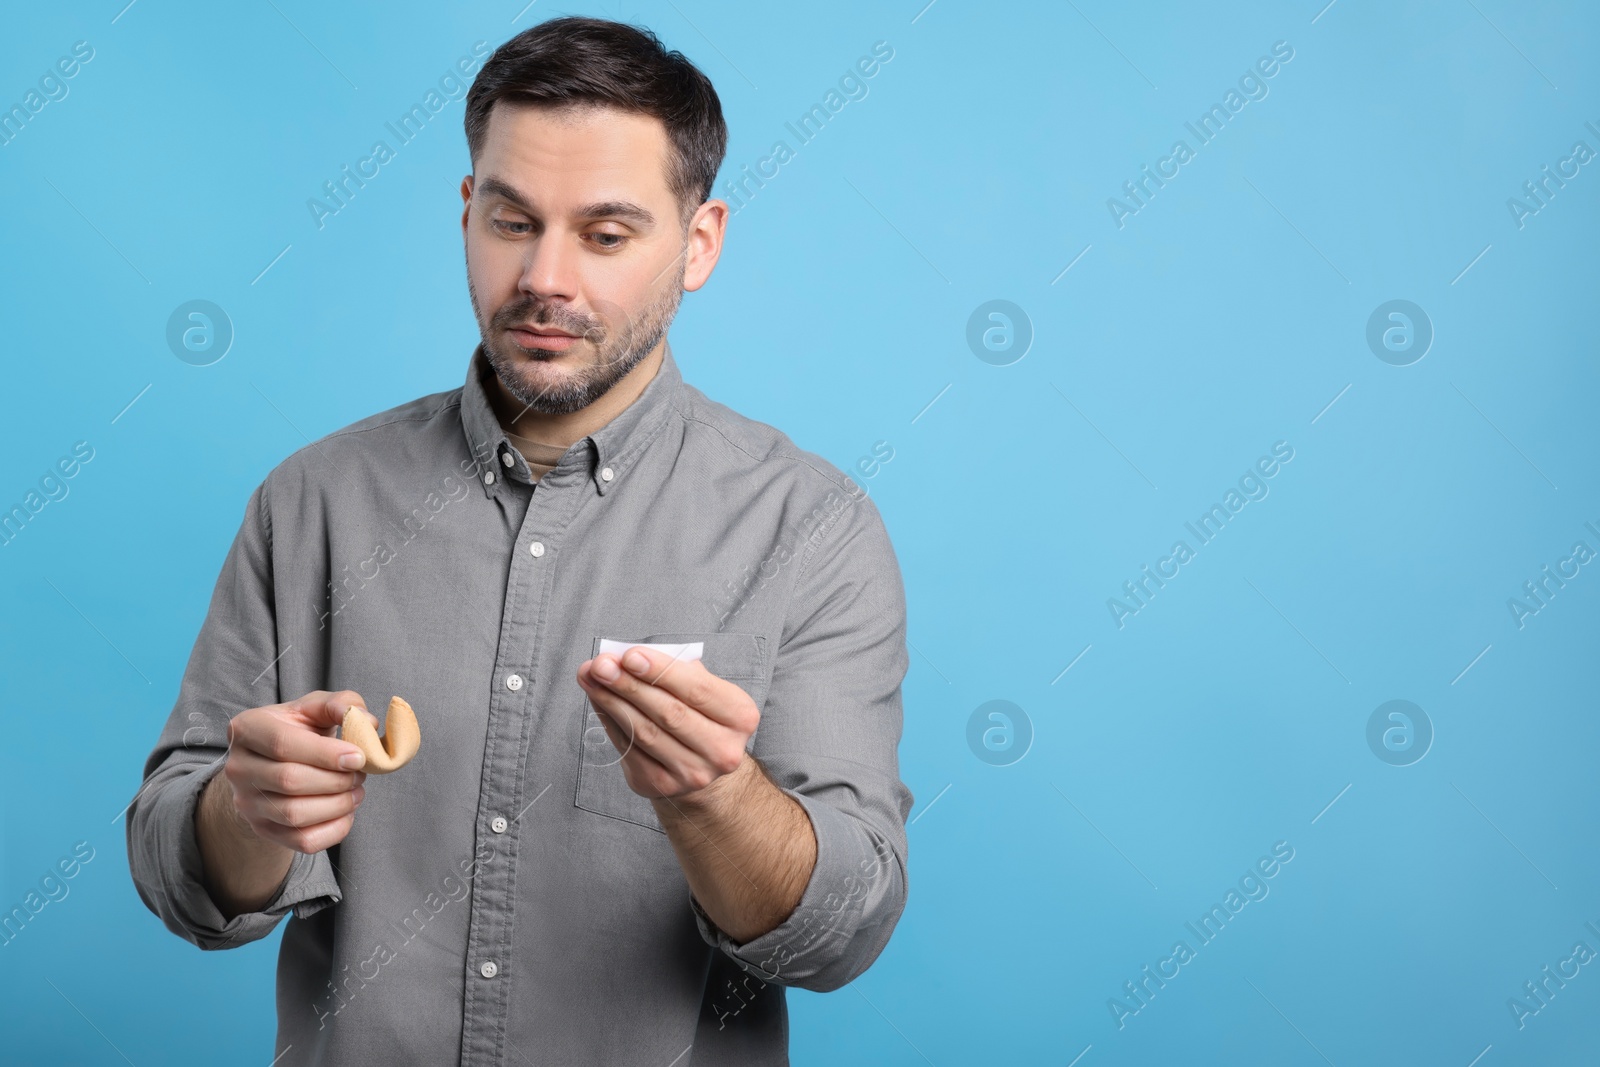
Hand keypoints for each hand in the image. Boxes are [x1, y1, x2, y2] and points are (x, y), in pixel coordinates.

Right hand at [221, 690, 374, 853]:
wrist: (273, 763)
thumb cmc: (300, 730)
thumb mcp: (316, 707)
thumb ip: (342, 704)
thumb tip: (366, 721)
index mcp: (247, 729)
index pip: (282, 744)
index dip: (326, 754)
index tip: (359, 757)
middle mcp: (238, 768)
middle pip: (290, 780)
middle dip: (336, 780)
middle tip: (360, 774)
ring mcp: (246, 803)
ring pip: (295, 814)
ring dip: (337, 805)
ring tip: (356, 791)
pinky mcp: (262, 829)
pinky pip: (301, 841)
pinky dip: (334, 830)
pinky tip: (346, 812)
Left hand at [576, 647, 759, 801]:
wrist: (703, 763)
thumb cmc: (699, 713)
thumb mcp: (703, 686)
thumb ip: (674, 669)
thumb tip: (623, 656)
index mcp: (740, 716)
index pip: (697, 690)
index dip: (661, 671)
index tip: (629, 654)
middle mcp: (723, 750)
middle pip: (669, 713)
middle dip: (630, 685)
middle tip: (601, 664)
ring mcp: (693, 773)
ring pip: (645, 732)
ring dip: (612, 701)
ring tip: (591, 677)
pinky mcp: (662, 785)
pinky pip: (629, 749)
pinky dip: (609, 721)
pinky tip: (598, 700)